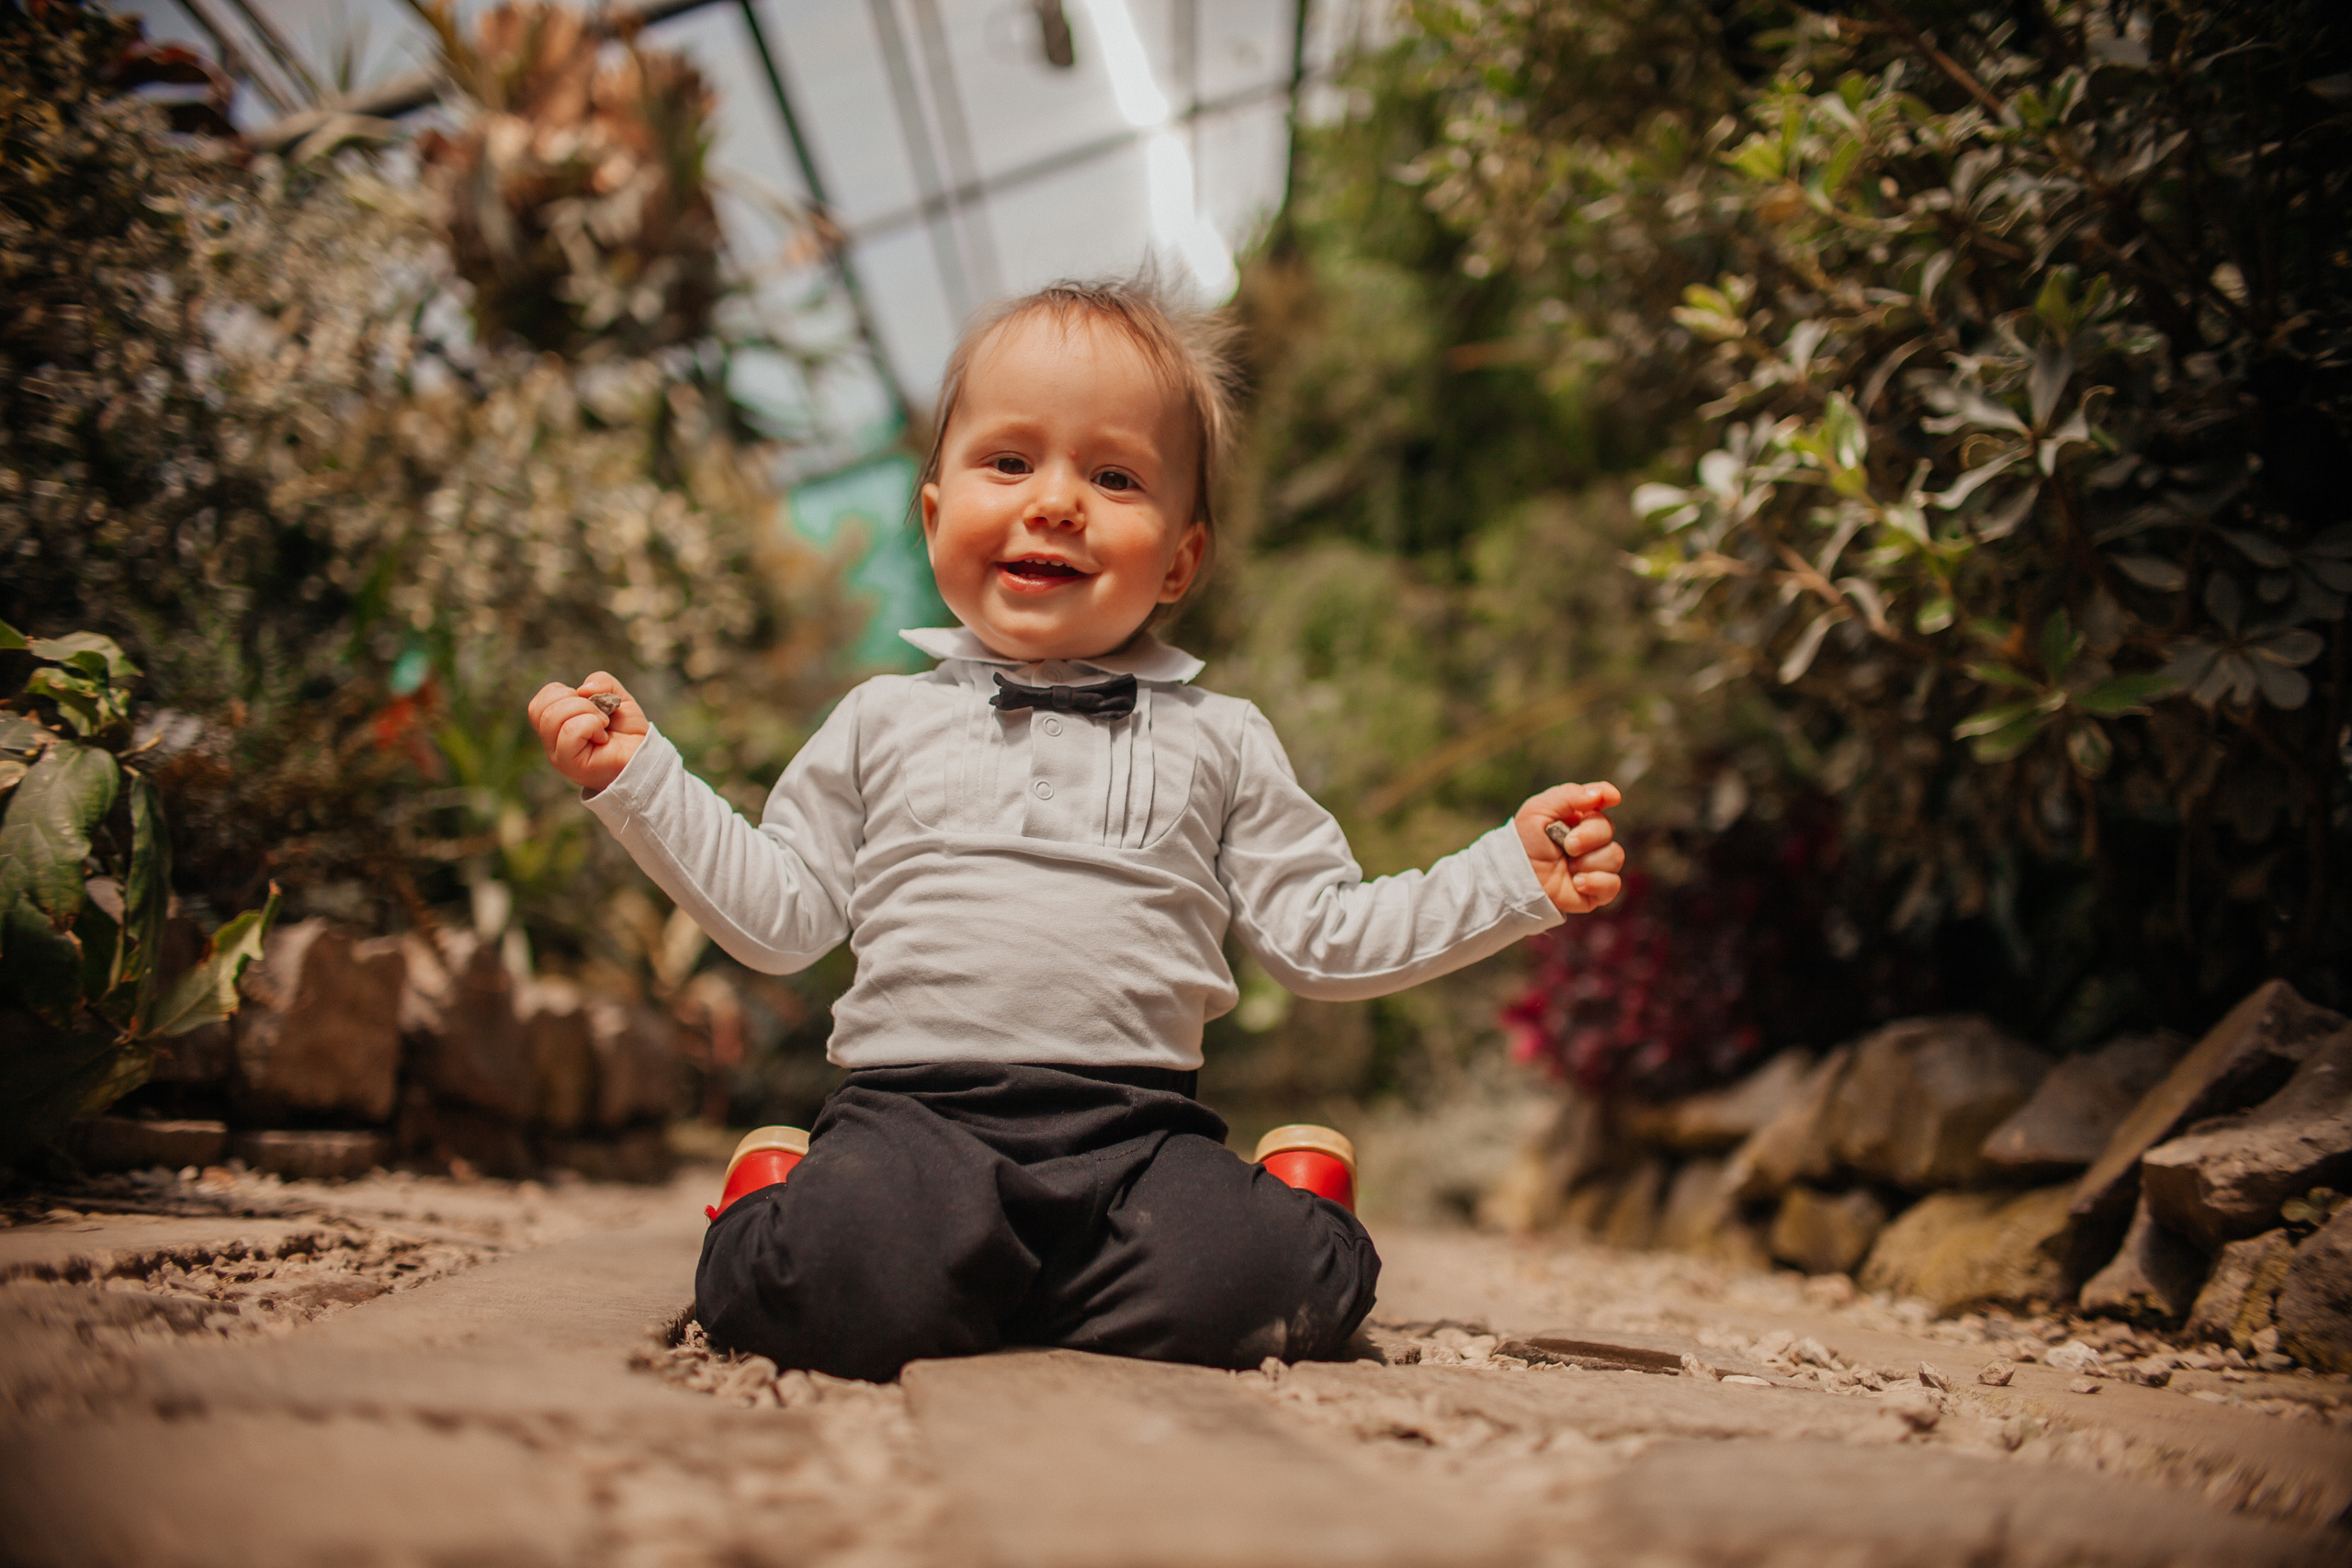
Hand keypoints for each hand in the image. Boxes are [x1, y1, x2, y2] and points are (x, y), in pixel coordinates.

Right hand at [527, 672, 644, 793]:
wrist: (645, 756)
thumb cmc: (628, 732)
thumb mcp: (615, 697)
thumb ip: (601, 682)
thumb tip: (583, 689)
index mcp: (556, 727)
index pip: (538, 704)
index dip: (561, 693)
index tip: (587, 703)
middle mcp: (553, 743)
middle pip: (541, 708)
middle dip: (576, 700)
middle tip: (600, 714)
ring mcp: (559, 755)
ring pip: (552, 717)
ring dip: (585, 711)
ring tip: (603, 724)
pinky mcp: (571, 764)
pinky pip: (570, 731)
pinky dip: (590, 724)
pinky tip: (603, 736)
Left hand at [1514, 781, 1624, 914]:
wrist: (1516, 881)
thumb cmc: (1524, 845)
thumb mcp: (1537, 810)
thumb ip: (1567, 795)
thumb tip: (1599, 794)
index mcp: (1574, 817)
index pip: (1599, 801)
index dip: (1608, 796)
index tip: (1612, 797)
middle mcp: (1588, 839)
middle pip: (1608, 828)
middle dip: (1589, 836)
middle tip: (1568, 845)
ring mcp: (1594, 864)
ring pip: (1615, 855)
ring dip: (1588, 862)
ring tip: (1567, 868)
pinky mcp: (1597, 890)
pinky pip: (1613, 883)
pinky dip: (1595, 882)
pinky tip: (1576, 883)